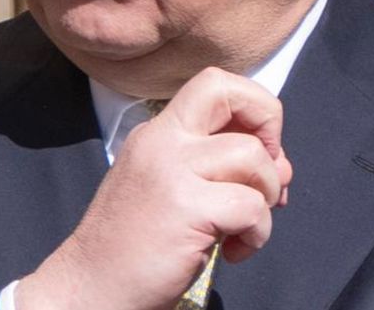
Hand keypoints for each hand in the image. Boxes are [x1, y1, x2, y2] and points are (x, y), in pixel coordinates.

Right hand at [16, 67, 292, 309]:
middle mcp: (161, 141)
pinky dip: (258, 233)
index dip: (252, 107)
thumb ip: (221, 169)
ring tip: (245, 227)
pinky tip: (233, 252)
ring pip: (252, 156)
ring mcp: (171, 171)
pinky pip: (251, 206)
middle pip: (230, 92)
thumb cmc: (136, 246)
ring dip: (266, 196)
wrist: (92, 289)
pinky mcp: (185, 208)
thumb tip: (281, 166)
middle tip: (267, 172)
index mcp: (158, 133)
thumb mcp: (173, 190)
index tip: (259, 149)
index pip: (214, 84)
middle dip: (269, 124)